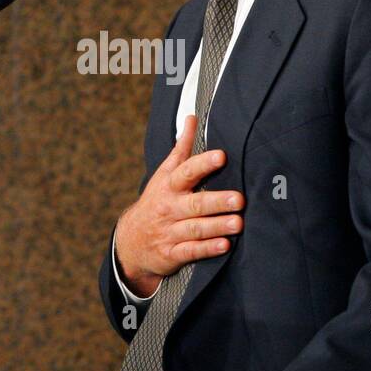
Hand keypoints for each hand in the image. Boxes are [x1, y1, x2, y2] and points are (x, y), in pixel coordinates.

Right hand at [115, 114, 244, 296]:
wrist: (130, 241)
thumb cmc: (157, 201)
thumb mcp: (164, 174)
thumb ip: (181, 148)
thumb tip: (192, 117)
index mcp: (169, 185)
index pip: (186, 171)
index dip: (203, 163)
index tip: (221, 156)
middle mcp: (169, 207)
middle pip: (195, 203)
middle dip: (216, 201)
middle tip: (239, 199)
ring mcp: (169, 231)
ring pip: (195, 228)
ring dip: (217, 226)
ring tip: (238, 223)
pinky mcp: (171, 253)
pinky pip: (190, 251)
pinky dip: (207, 249)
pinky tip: (224, 245)